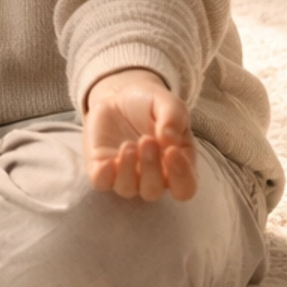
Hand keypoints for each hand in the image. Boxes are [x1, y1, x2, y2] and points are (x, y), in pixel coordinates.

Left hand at [82, 67, 197, 201]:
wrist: (120, 96)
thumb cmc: (150, 105)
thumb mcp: (168, 104)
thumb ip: (174, 119)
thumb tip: (170, 141)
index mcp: (176, 166)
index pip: (184, 187)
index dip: (180, 176)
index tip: (172, 151)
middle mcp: (152, 177)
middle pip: (153, 190)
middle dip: (150, 167)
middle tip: (147, 140)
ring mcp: (126, 175)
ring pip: (127, 189)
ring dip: (128, 169)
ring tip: (129, 144)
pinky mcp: (102, 169)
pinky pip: (101, 183)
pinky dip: (104, 176)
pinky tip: (108, 162)